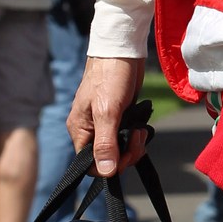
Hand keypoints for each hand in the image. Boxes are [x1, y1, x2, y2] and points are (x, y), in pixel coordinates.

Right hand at [67, 54, 147, 176]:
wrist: (122, 50)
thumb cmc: (110, 76)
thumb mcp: (108, 112)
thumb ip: (106, 143)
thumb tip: (106, 171)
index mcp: (80, 130)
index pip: (89, 164)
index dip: (110, 166)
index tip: (127, 154)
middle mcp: (90, 130)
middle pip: (107, 159)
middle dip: (127, 154)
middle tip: (138, 138)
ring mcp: (105, 124)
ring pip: (120, 150)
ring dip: (134, 145)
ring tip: (141, 130)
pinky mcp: (120, 117)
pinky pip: (127, 138)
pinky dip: (137, 136)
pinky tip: (142, 126)